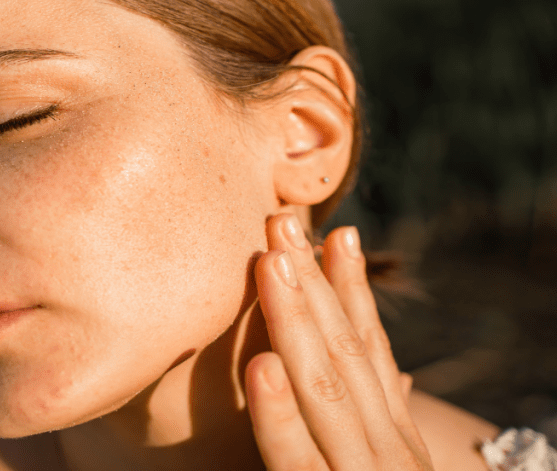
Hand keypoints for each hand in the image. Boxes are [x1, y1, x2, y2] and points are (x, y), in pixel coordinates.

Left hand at [245, 214, 429, 470]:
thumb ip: (382, 428)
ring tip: (271, 261)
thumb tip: (405, 381)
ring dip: (296, 320)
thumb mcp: (382, 466)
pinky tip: (262, 365)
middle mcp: (386, 451)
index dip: (354, 291)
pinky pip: (296, 457)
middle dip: (314, 282)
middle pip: (346, 353)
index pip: (372, 352)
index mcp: (395, 439)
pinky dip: (280, 412)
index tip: (340, 232)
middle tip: (282, 221)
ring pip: (325, 389)